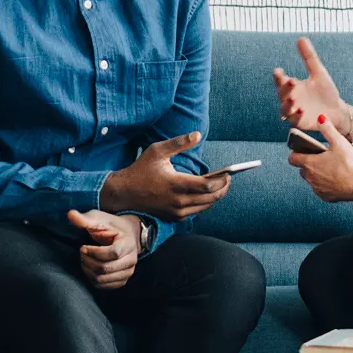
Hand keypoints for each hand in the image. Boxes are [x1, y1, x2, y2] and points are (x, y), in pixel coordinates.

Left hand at [67, 210, 140, 289]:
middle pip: (106, 268)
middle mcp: (132, 259)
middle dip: (88, 262)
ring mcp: (128, 272)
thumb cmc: (110, 227)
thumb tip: (70, 214)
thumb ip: (84, 219)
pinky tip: (89, 268)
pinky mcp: (122, 280)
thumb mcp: (98, 219)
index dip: (94, 252)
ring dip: (88, 271)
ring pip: (103, 279)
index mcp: (128, 243)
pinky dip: (93, 279)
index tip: (82, 247)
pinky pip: (105, 286)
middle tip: (81, 254)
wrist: (125, 236)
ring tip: (84, 260)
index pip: (112, 253)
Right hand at [100, 131, 230, 220]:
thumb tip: (198, 134)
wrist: (124, 194)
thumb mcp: (157, 151)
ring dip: (216, 196)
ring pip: (206, 206)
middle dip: (223, 188)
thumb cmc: (141, 170)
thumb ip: (179, 143)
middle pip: (212, 198)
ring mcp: (177, 212)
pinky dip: (204, 203)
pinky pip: (196, 211)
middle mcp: (179, 201)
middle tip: (228, 179)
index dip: (222, 180)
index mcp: (176, 184)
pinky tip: (206, 193)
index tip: (228, 173)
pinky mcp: (174, 218)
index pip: (208, 186)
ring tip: (221, 185)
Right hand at [274, 37, 345, 132]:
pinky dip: (296, 116)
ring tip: (293, 98)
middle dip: (284, 88)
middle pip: (281, 94)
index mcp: (292, 87)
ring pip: (285, 109)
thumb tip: (301, 38)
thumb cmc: (325, 92)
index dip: (278, 76)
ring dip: (287, 104)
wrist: (337, 110)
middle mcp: (290, 99)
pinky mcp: (301, 122)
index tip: (278, 71)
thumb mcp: (318, 72)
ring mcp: (294, 111)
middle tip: (289, 82)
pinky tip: (301, 110)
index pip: (281, 80)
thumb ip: (309, 57)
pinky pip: (295, 120)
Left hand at [288, 115, 352, 202]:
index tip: (304, 150)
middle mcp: (310, 178)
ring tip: (330, 168)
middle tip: (321, 157)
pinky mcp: (326, 197)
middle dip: (308, 163)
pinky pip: (321, 189)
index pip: (292, 159)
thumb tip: (320, 118)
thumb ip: (327, 129)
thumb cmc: (350, 164)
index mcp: (310, 163)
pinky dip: (325, 184)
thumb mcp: (339, 142)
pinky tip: (335, 179)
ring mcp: (317, 188)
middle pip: (302, 169)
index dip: (296, 153)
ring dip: (316, 174)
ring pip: (311, 180)